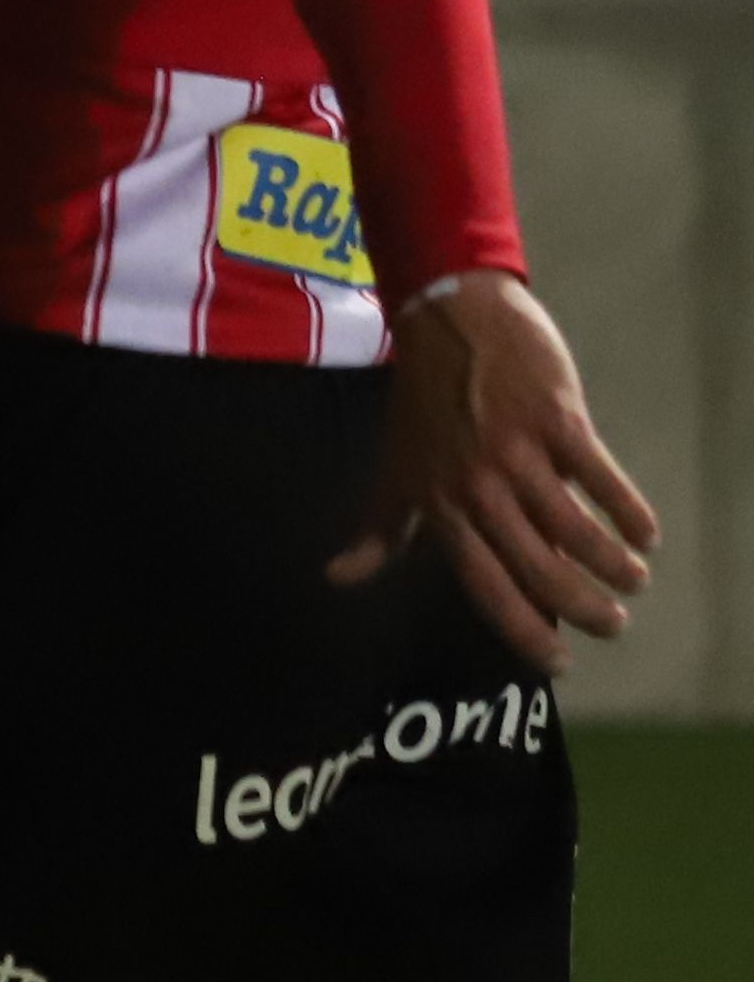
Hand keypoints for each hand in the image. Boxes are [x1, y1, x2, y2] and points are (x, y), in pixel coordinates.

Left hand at [338, 273, 657, 661]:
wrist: (449, 317)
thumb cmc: (424, 402)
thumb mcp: (396, 467)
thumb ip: (379, 529)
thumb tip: (337, 578)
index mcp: (441, 503)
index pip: (485, 586)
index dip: (523, 631)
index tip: (558, 665)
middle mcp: (478, 484)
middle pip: (540, 568)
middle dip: (584, 609)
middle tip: (612, 625)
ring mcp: (518, 450)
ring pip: (577, 528)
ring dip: (614, 565)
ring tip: (633, 579)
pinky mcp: (557, 418)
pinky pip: (602, 477)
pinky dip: (629, 512)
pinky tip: (645, 534)